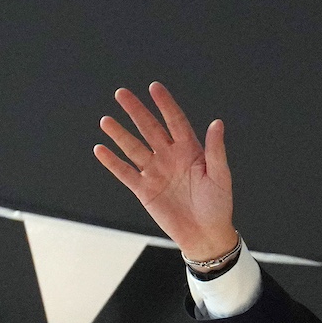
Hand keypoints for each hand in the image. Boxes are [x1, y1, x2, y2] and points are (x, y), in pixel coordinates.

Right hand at [93, 82, 238, 261]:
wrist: (206, 235)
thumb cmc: (218, 205)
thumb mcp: (220, 176)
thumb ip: (215, 151)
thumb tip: (217, 123)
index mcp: (189, 150)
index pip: (175, 121)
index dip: (165, 104)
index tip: (154, 87)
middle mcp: (169, 156)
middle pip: (149, 128)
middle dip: (135, 111)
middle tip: (121, 93)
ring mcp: (155, 172)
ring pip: (134, 147)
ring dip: (120, 134)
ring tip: (106, 120)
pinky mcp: (144, 190)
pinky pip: (125, 173)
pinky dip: (112, 162)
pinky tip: (100, 149)